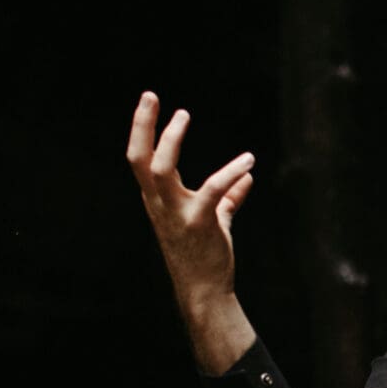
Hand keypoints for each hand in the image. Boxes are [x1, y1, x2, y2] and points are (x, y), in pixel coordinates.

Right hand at [126, 92, 259, 373]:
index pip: (139, 159)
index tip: (149, 102)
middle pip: (139, 159)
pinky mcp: (198, 224)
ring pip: (160, 170)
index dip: (141, 130)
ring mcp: (176, 214)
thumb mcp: (215, 222)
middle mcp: (160, 204)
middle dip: (142, 126)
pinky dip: (229, 172)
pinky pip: (211, 190)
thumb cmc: (206, 256)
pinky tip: (247, 161)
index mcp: (158, 201)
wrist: (205, 292)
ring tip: (184, 116)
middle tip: (151, 95)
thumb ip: (228, 199)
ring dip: (171, 140)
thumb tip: (247, 179)